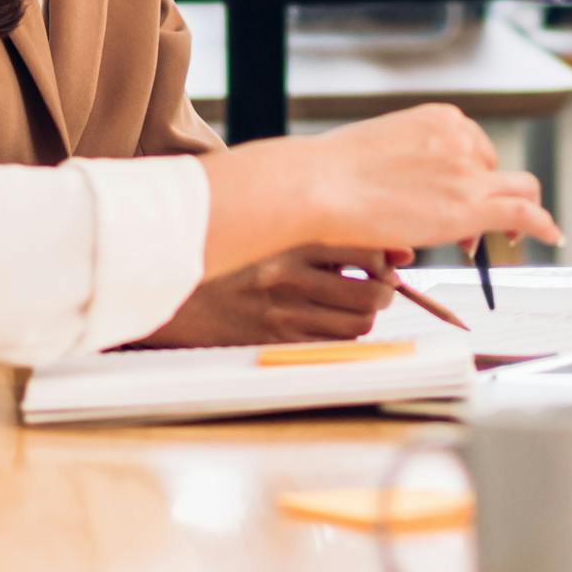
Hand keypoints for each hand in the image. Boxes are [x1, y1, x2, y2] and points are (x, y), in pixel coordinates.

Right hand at [143, 245, 412, 347]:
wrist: (174, 284)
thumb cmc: (234, 249)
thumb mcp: (275, 226)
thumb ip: (326, 229)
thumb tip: (397, 251)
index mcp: (289, 238)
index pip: (364, 250)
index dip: (387, 259)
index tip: (388, 261)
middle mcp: (289, 276)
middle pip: (369, 293)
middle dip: (383, 292)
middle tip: (377, 287)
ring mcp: (280, 312)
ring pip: (356, 323)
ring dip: (364, 316)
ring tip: (351, 304)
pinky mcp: (272, 339)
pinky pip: (329, 344)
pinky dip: (341, 334)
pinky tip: (328, 320)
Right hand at [199, 102, 561, 272]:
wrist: (319, 184)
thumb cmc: (331, 172)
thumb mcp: (378, 152)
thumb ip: (407, 167)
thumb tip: (411, 200)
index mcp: (439, 119)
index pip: (474, 148)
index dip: (469, 178)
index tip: (455, 198)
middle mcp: (461, 137)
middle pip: (494, 169)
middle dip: (485, 196)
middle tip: (466, 228)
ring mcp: (468, 170)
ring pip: (519, 189)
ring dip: (514, 213)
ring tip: (509, 235)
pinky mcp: (470, 205)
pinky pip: (524, 212)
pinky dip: (542, 224)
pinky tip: (552, 235)